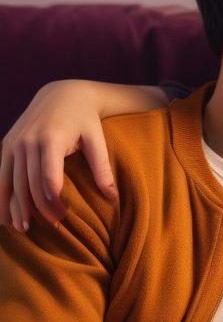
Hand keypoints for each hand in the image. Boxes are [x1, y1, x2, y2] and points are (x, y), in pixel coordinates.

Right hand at [0, 80, 116, 230]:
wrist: (61, 94)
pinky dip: (1, 195)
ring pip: (11, 182)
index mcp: (51, 139)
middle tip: (53, 226)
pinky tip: (4, 215)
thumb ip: (103, 168)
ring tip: (22, 228)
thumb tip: (113, 198)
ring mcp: (14, 143)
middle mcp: (28, 141)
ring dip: (15, 207)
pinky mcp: (7, 144)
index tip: (62, 218)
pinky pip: (1, 174)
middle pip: (29, 184)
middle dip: (39, 209)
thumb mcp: (97, 140)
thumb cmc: (84, 119)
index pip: (48, 178)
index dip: (53, 201)